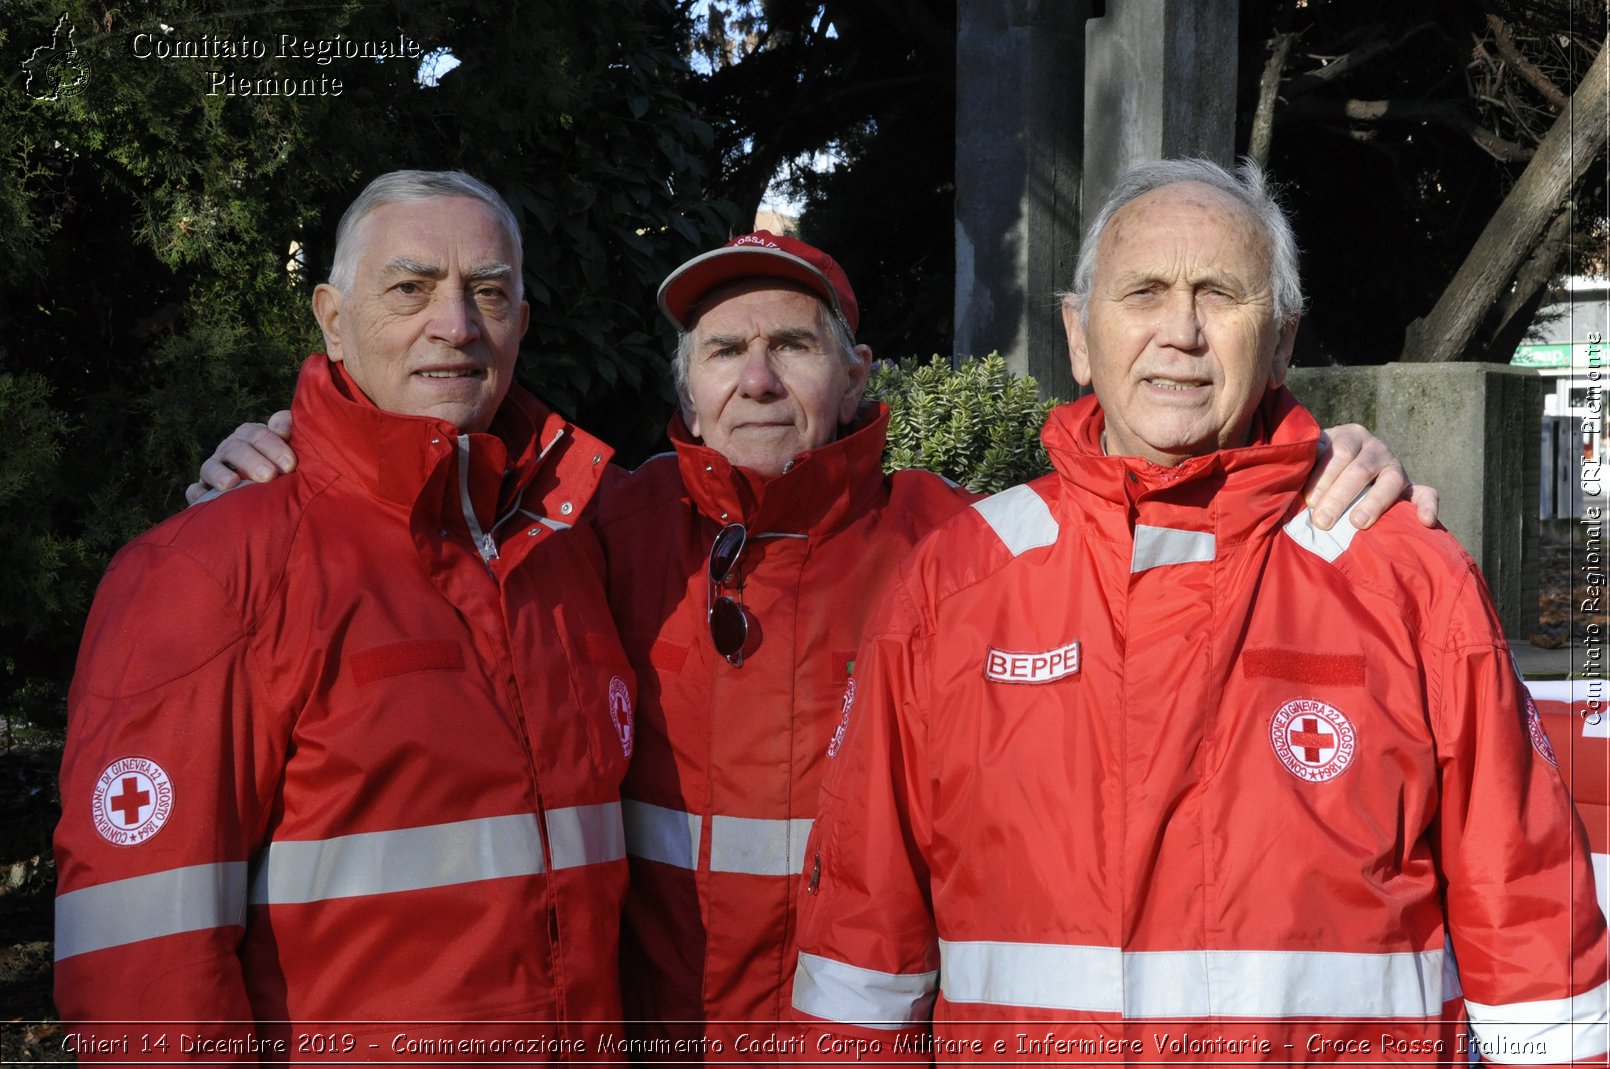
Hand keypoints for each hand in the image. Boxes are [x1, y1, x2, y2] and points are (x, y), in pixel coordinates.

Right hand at [185, 410, 295, 504]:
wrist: (274, 493)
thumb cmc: (287, 465)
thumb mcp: (292, 444)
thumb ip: (289, 427)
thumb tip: (281, 427)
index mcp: (250, 436)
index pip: (257, 435)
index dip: (273, 446)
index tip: (290, 464)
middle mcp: (230, 449)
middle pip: (234, 449)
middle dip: (251, 461)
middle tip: (269, 476)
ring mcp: (215, 469)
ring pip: (211, 467)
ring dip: (220, 474)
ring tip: (232, 484)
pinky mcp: (205, 490)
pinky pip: (195, 491)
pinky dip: (196, 493)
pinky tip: (201, 497)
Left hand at [1305, 424, 1439, 530]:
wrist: (1341, 471)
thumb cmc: (1316, 469)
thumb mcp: (1309, 459)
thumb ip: (1303, 465)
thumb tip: (1286, 480)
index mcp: (1350, 436)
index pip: (1339, 452)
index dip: (1324, 477)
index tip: (1309, 501)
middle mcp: (1375, 447)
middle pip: (1360, 469)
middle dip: (1340, 496)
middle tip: (1322, 521)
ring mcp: (1395, 466)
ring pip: (1390, 482)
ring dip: (1373, 503)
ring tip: (1357, 523)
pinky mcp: (1410, 486)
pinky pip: (1425, 493)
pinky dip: (1428, 506)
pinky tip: (1425, 521)